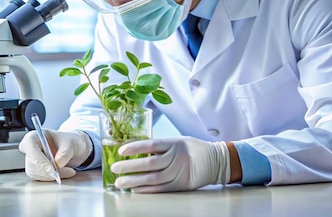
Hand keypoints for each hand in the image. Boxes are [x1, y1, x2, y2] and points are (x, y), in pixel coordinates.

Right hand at [19, 129, 92, 180]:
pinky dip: (53, 178)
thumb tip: (58, 163)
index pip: (31, 149)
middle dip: (49, 171)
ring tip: (68, 171)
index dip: (40, 160)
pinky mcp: (35, 170)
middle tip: (67, 171)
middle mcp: (29, 149)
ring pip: (36, 173)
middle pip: (33, 164)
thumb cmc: (69, 141)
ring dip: (52, 176)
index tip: (52, 169)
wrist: (72, 149)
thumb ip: (65, 153)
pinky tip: (63, 173)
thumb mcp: (71, 144)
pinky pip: (40, 178)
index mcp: (33, 137)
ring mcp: (31, 160)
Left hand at [110, 137, 229, 192]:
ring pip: (153, 178)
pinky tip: (134, 190)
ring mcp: (181, 172)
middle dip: (130, 167)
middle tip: (114, 168)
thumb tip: (136, 151)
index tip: (120, 151)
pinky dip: (146, 190)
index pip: (152, 144)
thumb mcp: (178, 141)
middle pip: (150, 163)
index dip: (135, 147)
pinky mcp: (182, 185)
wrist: (216, 161)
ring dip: (134, 181)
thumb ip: (160, 147)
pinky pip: (161, 189)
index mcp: (175, 143)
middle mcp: (178, 157)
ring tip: (120, 182)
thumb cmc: (192, 149)